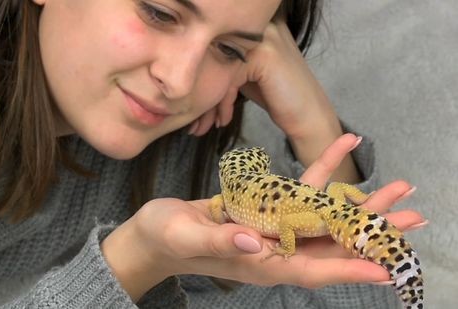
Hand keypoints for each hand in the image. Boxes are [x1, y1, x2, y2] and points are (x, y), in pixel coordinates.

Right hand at [102, 134, 424, 300]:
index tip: (384, 266)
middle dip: (370, 232)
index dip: (347, 267)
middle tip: (410, 216)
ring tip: (395, 187)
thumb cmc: (164, 238)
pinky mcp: (265, 210)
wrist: (153, 233)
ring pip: (323, 218)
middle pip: (330, 244)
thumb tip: (257, 242)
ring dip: (358, 203)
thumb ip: (221, 241)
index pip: (311, 268)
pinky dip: (322, 170)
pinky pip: (299, 190)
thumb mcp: (186, 237)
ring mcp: (271, 230)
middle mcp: (273, 250)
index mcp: (259, 264)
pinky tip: (342, 144)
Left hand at [189, 16, 339, 139]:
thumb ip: (224, 65)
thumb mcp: (245, 75)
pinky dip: (224, 103)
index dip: (201, 82)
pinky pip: (230, 79)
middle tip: (193, 123)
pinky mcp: (264, 55)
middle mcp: (259, 27)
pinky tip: (224, 121)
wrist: (308, 116)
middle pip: (213, 59)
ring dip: (209, 103)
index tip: (193, 110)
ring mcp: (263, 38)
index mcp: (252, 28)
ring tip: (201, 126)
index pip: (213, 51)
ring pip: (219, 71)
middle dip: (201, 94)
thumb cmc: (277, 97)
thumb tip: (187, 72)